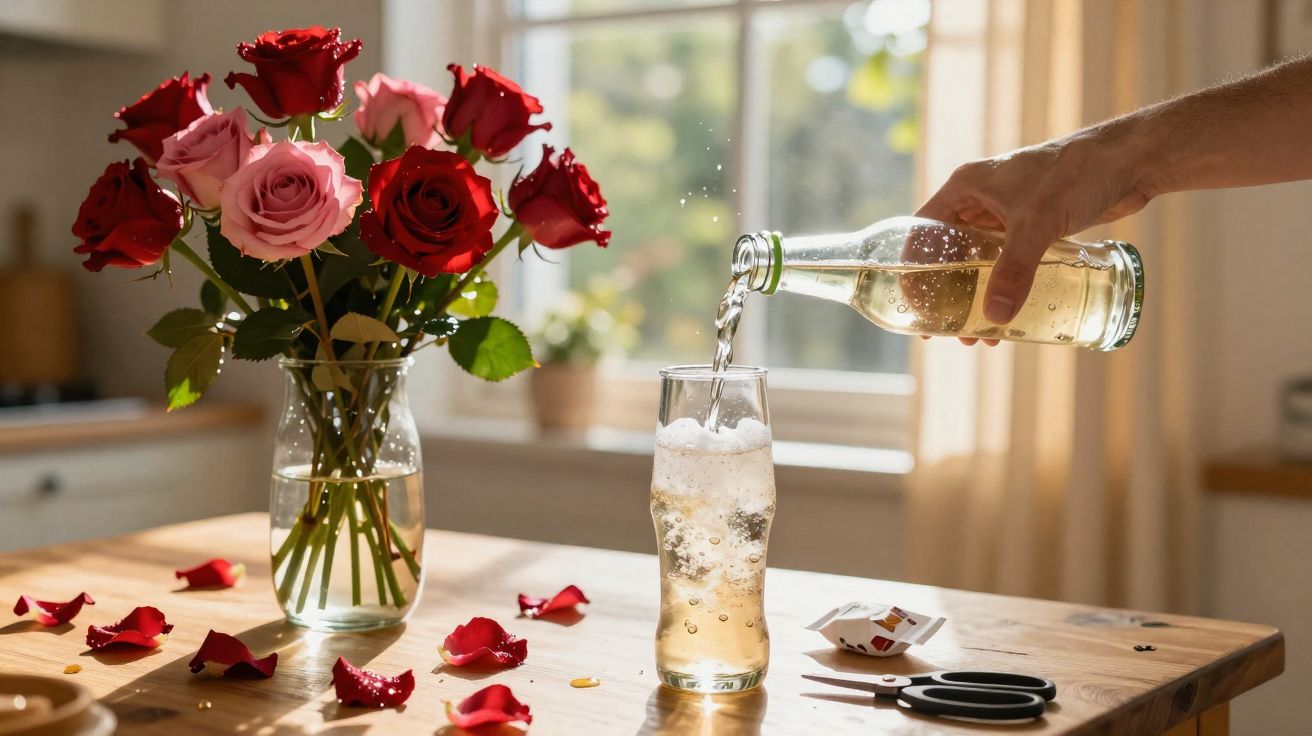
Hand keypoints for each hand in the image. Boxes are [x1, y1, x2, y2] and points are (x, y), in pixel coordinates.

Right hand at [915, 132, 1152, 344]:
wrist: (1130, 161)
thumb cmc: (1077, 174)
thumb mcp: (1038, 223)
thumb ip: (1015, 271)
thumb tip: (995, 319)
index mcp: (966, 187)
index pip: (922, 231)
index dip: (913, 269)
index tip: (915, 305)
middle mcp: (980, 200)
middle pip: (948, 254)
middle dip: (948, 295)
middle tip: (948, 330)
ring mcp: (1006, 213)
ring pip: (978, 263)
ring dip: (977, 298)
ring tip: (980, 335)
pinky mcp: (1033, 225)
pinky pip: (1006, 264)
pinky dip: (1003, 289)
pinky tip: (1010, 316)